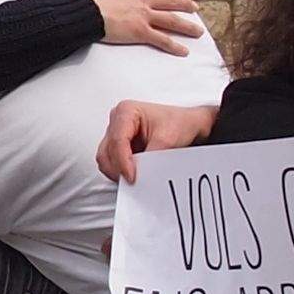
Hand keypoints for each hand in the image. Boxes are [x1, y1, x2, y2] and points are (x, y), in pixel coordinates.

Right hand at [72, 0, 205, 53]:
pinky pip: (161, 39)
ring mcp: (143, 15)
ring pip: (171, 20)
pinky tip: (184, 51)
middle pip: (169, 1)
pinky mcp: (140, 31)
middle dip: (184, 4)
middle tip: (195, 7)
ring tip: (198, 31)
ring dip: (186, 26)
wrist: (83, 9)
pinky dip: (174, 46)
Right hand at [97, 98, 219, 183]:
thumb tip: (140, 175)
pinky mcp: (118, 146)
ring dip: (117, 171)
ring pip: (105, 158)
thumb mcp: (167, 139)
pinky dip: (120, 171)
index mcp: (126, 111)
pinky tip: (134, 174)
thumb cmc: (179, 124)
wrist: (187, 125)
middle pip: (106, 151)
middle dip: (118, 169)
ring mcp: (115, 133)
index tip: (132, 177)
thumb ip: (151, 157)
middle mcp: (117, 121)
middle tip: (134, 181)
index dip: (122, 162)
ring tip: (135, 178)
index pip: (117, 140)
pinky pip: (111, 163)